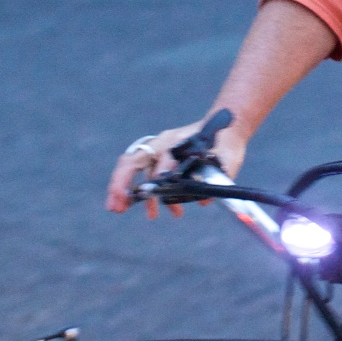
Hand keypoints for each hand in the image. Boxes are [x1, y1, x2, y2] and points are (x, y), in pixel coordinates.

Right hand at [107, 113, 245, 212]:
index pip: (162, 160)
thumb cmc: (225, 144)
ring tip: (122, 210)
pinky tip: (153, 212)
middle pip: (132, 160)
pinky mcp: (161, 158)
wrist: (225, 128)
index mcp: (178, 141)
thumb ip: (216, 177)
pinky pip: (146, 175)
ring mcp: (159, 149)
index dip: (157, 180)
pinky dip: (146, 194)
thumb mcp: (226, 159)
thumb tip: (203, 200)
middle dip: (120, 184)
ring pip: (136, 169)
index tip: (154, 202)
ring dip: (128, 192)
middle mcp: (163, 143)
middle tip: (115, 206)